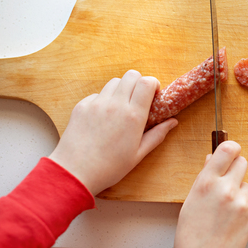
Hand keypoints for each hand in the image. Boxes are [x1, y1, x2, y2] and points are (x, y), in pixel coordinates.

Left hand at [49, 70, 177, 194]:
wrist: (74, 173)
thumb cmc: (109, 167)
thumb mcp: (138, 154)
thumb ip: (157, 135)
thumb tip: (173, 122)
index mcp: (133, 116)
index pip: (146, 82)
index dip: (153, 84)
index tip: (153, 94)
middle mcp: (115, 104)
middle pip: (131, 75)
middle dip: (139, 83)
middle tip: (139, 99)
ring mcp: (97, 103)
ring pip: (114, 82)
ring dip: (122, 89)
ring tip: (121, 108)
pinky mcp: (82, 106)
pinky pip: (98, 94)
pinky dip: (104, 100)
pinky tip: (103, 117)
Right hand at [174, 141, 247, 247]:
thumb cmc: (191, 233)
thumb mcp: (191, 199)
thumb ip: (204, 176)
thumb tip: (212, 159)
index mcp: (207, 183)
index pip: (227, 150)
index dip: (231, 147)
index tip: (230, 149)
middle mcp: (226, 190)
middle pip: (243, 162)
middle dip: (236, 166)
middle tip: (228, 175)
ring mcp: (241, 203)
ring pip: (246, 184)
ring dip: (239, 189)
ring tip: (224, 205)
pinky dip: (241, 207)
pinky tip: (228, 218)